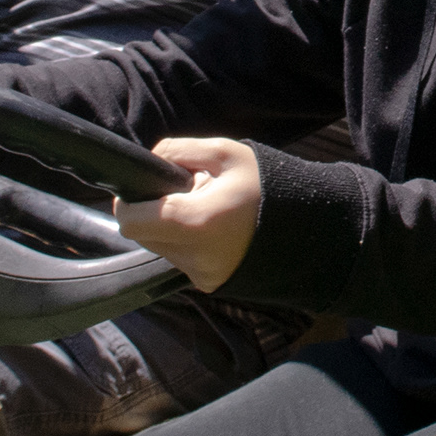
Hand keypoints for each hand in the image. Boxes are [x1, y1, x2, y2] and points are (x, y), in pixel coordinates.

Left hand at [119, 137, 260, 292]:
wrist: (307, 229)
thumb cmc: (266, 186)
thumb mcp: (225, 153)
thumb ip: (179, 150)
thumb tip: (151, 160)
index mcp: (195, 221)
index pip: (131, 221)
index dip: (128, 203)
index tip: (140, 189)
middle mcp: (194, 255)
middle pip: (142, 235)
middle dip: (151, 213)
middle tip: (182, 195)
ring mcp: (201, 275)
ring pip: (160, 248)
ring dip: (169, 228)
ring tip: (203, 211)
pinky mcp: (209, 284)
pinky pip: (180, 260)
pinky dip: (186, 243)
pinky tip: (212, 230)